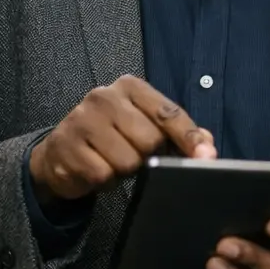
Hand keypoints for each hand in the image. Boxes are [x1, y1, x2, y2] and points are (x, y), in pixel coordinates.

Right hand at [29, 74, 215, 201]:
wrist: (62, 152)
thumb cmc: (112, 137)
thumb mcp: (146, 127)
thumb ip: (179, 133)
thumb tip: (207, 147)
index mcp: (130, 87)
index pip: (168, 112)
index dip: (189, 137)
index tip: (206, 157)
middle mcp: (105, 97)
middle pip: (150, 140)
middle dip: (148, 157)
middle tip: (134, 155)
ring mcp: (82, 120)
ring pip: (128, 161)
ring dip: (125, 171)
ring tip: (112, 161)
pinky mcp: (68, 147)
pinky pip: (103, 175)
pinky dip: (105, 181)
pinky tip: (96, 169)